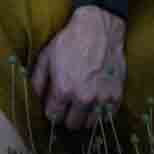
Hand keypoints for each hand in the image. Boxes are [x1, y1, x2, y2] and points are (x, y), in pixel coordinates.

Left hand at [32, 5, 127, 129]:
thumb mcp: (46, 57)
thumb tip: (36, 98)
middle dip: (66, 117)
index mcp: (63, 89)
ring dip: (83, 117)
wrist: (99, 29)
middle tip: (66, 106)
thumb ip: (38, 81)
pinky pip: (107, 116)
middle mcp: (83, 98)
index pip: (54, 117)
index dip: (51, 111)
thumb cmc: (70, 41)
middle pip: (72, 124)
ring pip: (90, 124)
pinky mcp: (117, 96)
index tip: (53, 106)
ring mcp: (102, 99)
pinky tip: (95, 102)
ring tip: (80, 104)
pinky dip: (100, 112)